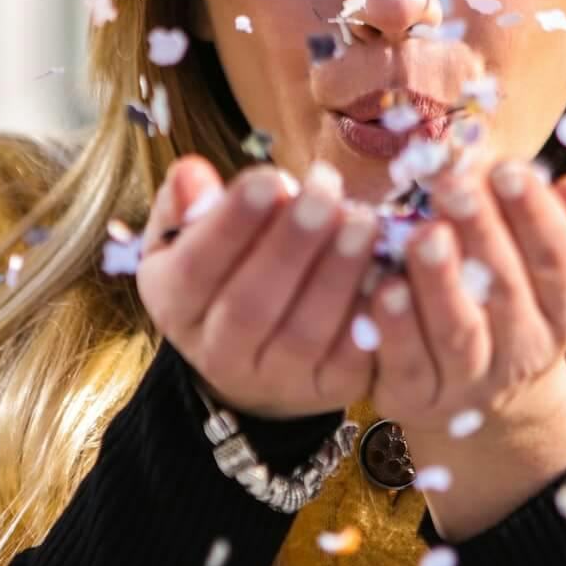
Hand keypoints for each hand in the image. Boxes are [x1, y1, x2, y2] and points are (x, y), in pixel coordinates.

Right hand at [137, 155, 377, 420]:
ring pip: (305, 333)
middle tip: (324, 193)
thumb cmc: (228, 271)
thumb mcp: (190, 237)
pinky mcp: (329, 390)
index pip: (196, 269)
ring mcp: (276, 380)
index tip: (269, 178)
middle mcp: (218, 354)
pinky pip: (352, 360)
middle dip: (291, 245)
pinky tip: (389, 271)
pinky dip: (373, 317)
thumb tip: (191, 175)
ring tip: (363, 221)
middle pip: (250, 306)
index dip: (231, 225)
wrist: (260, 353)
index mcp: (176, 307)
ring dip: (338, 274)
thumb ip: (186, 204)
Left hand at [363, 158, 565, 436]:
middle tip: (454, 185)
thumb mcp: (563, 262)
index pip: (558, 261)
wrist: (482, 390)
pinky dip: (395, 329)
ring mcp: (471, 382)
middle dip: (481, 235)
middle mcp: (526, 352)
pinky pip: (406, 365)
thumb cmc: (517, 296)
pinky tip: (382, 286)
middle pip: (507, 292)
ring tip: (423, 234)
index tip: (506, 168)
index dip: (535, 216)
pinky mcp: (416, 398)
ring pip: (459, 335)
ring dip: (441, 283)